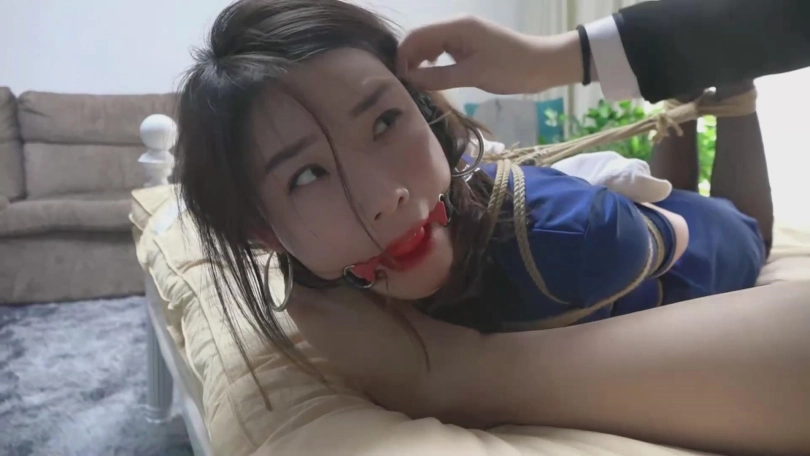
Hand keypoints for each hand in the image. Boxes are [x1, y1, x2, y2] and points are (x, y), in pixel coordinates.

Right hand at [397, 15, 582, 94]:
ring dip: (421, 63)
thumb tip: (409, 80)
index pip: (416, 36)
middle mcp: (457, 26)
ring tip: (416, 86)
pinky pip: (444, 52)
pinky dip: (434, 65)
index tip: (397, 80)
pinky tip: (433, 80)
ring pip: (431, 46)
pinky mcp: (470, 46)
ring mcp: (464, 36)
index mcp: (457, 27)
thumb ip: (439, 77)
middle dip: (409, 60)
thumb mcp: (473, 75)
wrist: (544, 65)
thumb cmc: (510, 68)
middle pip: (421, 40)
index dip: (402, 56)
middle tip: (404, 87)